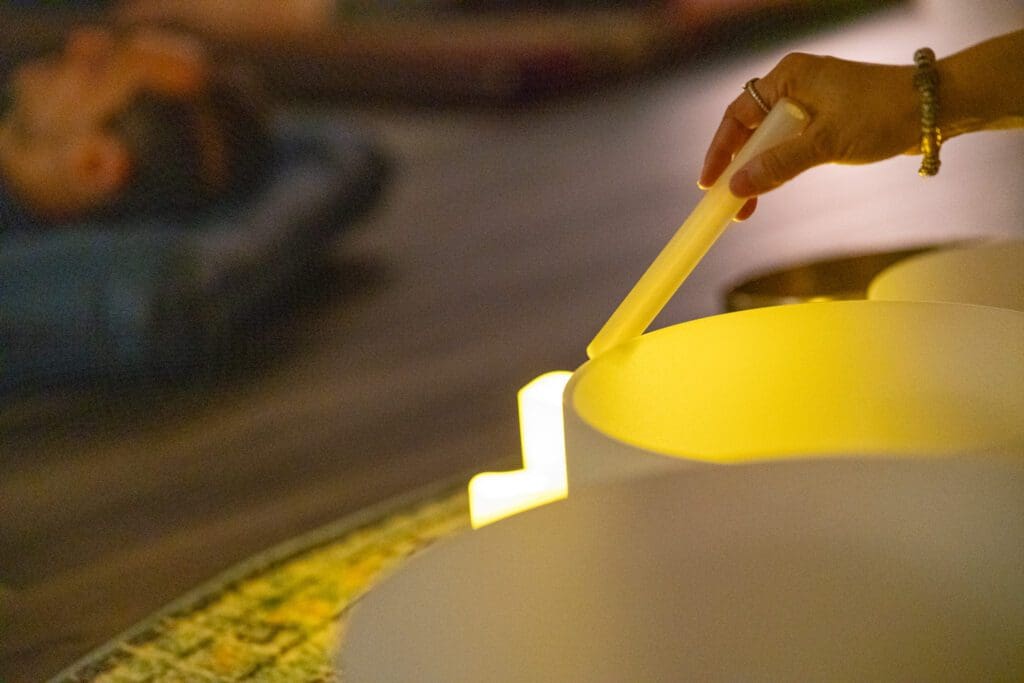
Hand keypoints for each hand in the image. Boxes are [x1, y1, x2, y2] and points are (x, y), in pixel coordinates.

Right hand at [700, 53, 920, 219]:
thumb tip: (737, 187)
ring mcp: (810, 103)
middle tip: (727, 202)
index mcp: (788, 77)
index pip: (737, 115)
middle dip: (737, 168)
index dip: (719, 150)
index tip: (709, 183)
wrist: (935, 109)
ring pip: (769, 142)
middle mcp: (795, 85)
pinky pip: (789, 146)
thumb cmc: (881, 114)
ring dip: (757, 173)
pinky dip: (778, 168)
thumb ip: (778, 166)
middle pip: (750, 130)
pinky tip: (769, 191)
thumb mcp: (824, 144)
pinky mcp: (826, 121)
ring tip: (746, 207)